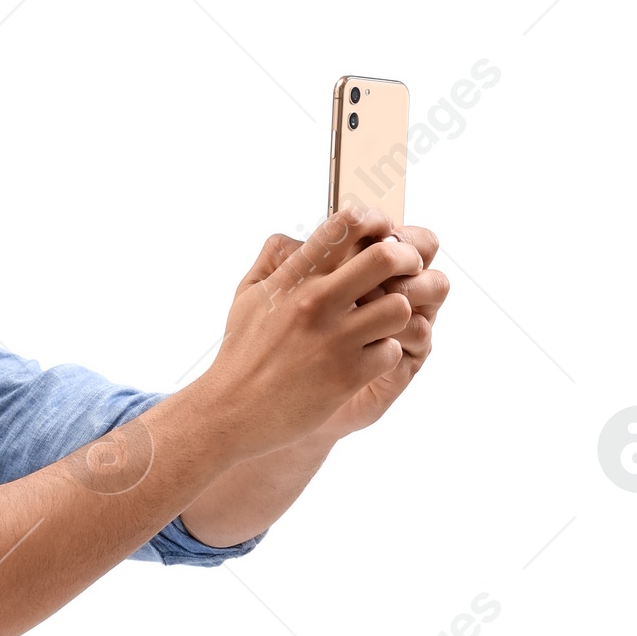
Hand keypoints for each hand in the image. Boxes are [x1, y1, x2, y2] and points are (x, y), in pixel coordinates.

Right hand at [199, 207, 427, 460]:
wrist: (231, 413)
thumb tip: (293, 235)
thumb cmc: (242, 354)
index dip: (376, 222)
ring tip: (382, 324)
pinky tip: (366, 359)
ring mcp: (333, 341)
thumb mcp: (247, 297)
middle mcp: (315, 303)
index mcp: (294, 277)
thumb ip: (272, 259)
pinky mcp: (346, 376)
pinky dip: (384, 355)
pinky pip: (391, 351)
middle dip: (405, 261)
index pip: (347, 223)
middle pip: (387, 257)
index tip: (380, 237)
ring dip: (397, 314)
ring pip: (399, 306)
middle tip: (404, 274)